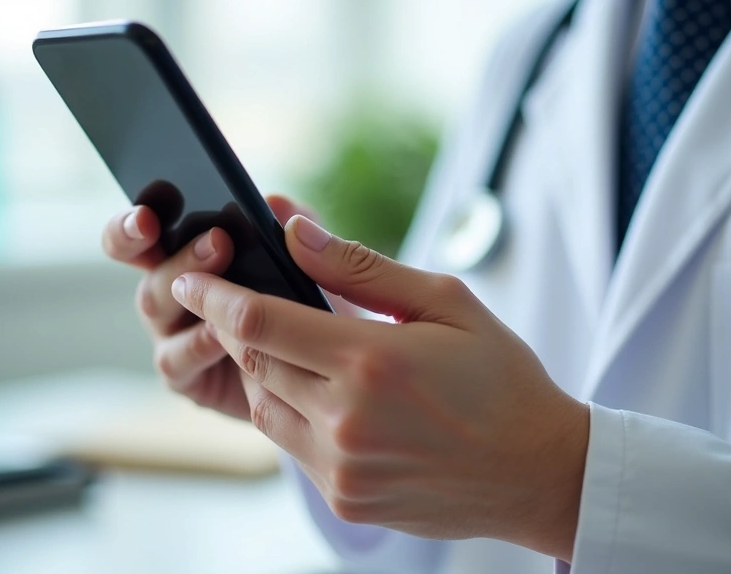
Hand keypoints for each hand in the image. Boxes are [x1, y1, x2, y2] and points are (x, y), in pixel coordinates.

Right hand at [101, 195, 355, 419]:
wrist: (322, 372)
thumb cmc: (307, 305)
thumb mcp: (307, 261)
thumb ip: (293, 228)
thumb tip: (273, 202)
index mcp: (186, 254)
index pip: (141, 233)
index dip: (132, 225)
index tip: (148, 217)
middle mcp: (169, 292)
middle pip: (147, 270)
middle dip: (179, 255)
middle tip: (219, 243)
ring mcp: (172, 335)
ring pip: (156, 308)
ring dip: (189, 290)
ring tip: (229, 286)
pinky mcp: (186, 377)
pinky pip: (176, 359)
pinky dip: (197, 344)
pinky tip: (221, 335)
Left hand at [171, 215, 590, 560]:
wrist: (538, 472)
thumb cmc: (502, 380)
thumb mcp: (446, 304)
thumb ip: (360, 268)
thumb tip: (294, 231)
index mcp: (371, 362)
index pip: (258, 321)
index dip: (215, 294)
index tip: (191, 277)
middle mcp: (346, 421)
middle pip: (254, 361)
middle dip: (246, 328)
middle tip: (265, 306)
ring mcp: (342, 469)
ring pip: (264, 406)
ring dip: (268, 373)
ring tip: (309, 353)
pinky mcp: (345, 500)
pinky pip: (291, 446)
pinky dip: (295, 414)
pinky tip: (333, 399)